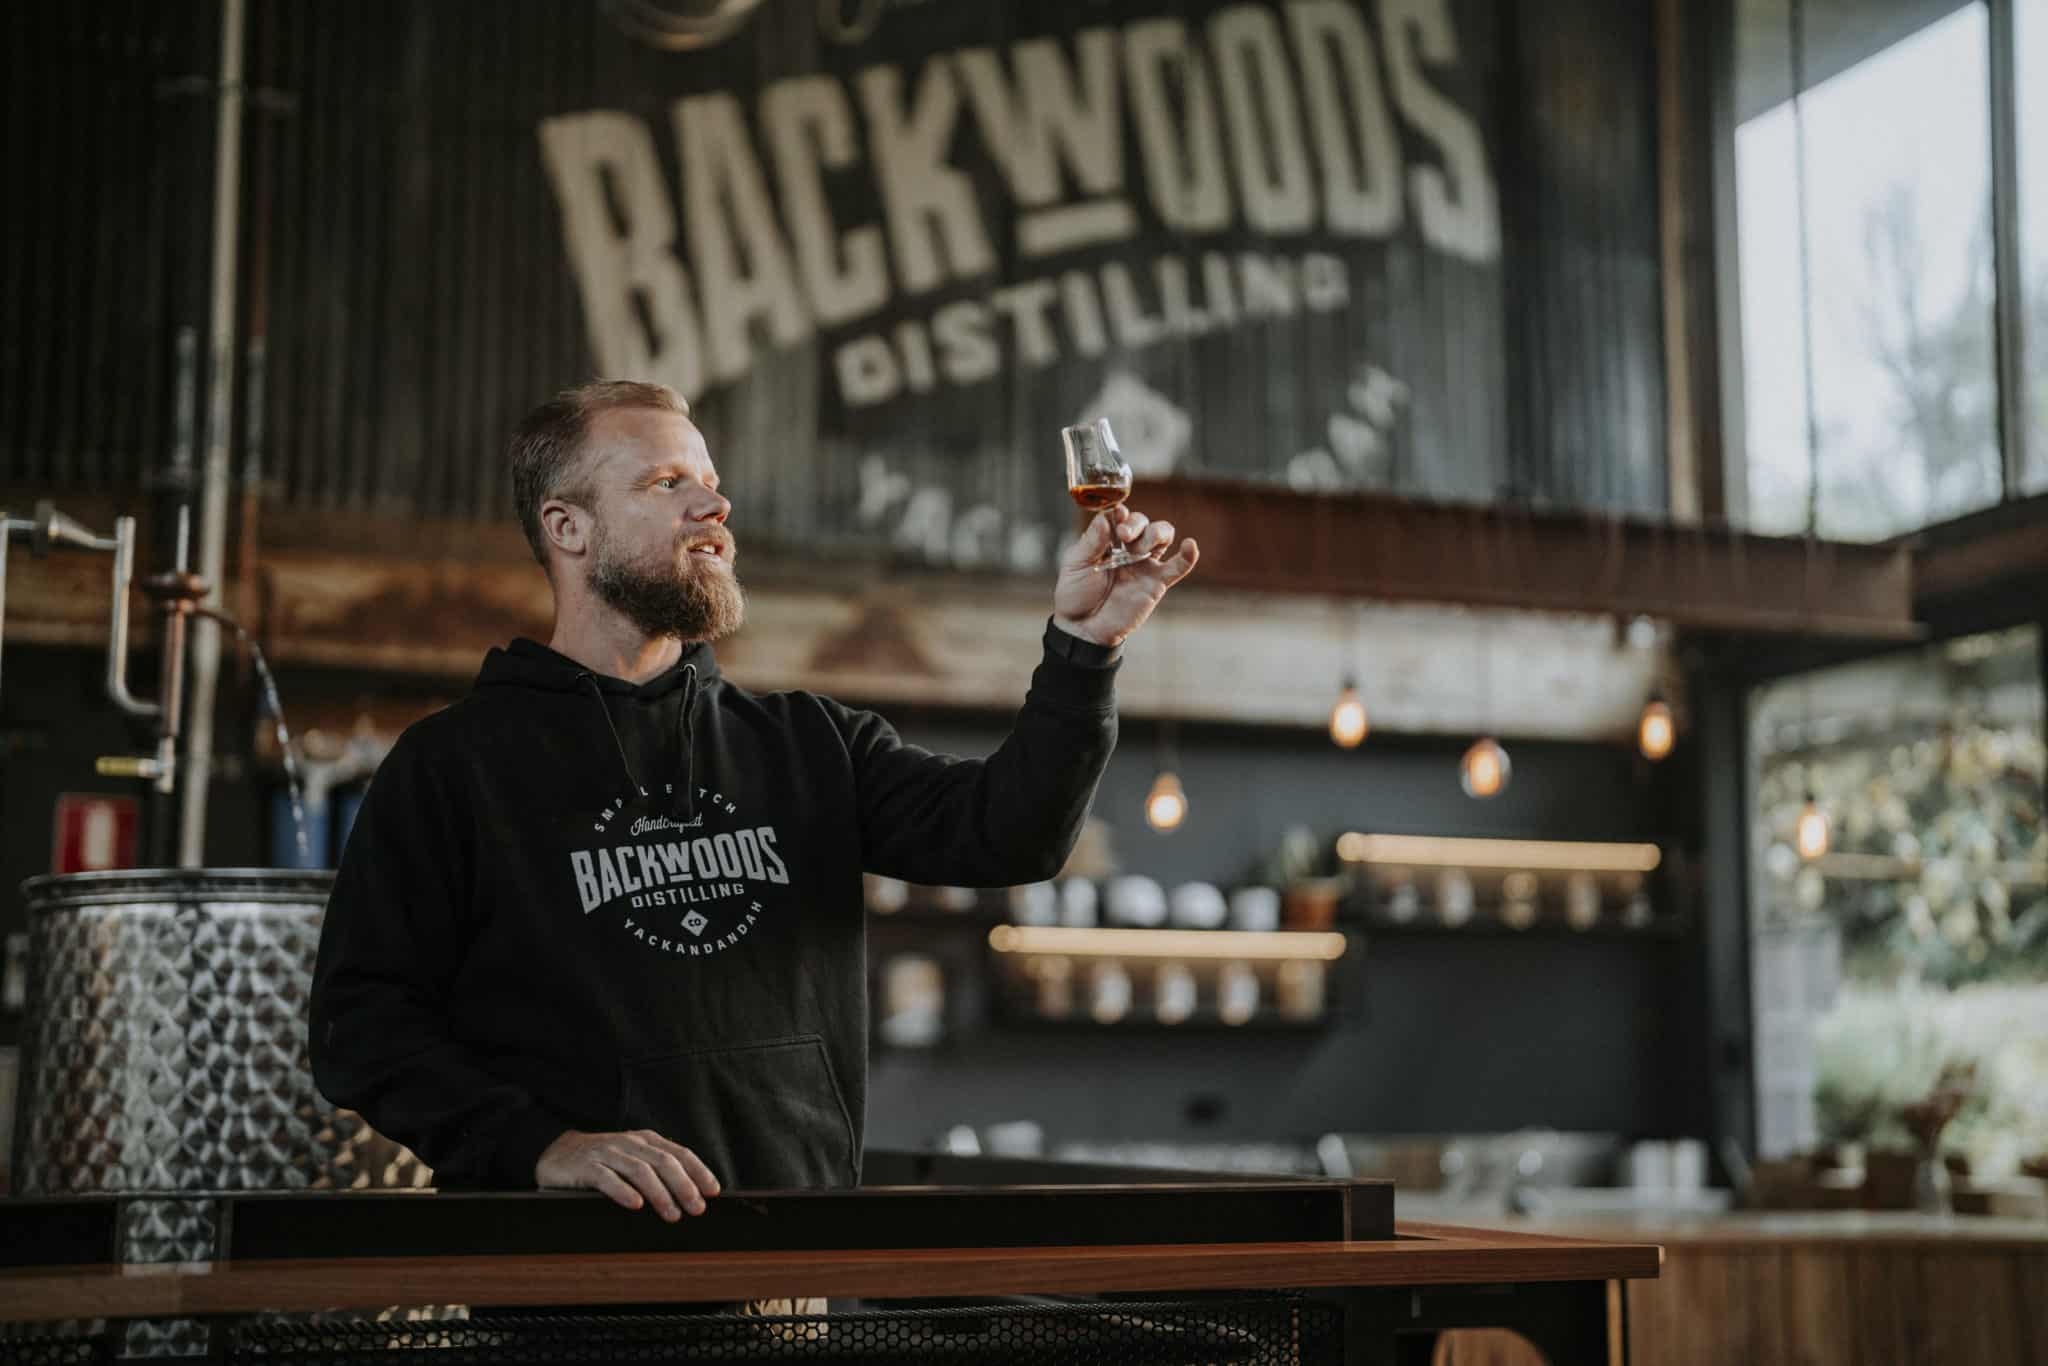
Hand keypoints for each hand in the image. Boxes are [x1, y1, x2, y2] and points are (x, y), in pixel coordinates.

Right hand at [535, 1129, 720, 1219]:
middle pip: (663, 1162)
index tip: (713, 1192)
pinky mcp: (585, 1166)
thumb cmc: (602, 1161)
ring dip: (659, 1193)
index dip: (698, 1171)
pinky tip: (635, 1205)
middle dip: (683, 1186)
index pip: (679, 1153)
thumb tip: (691, 1196)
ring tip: (672, 1214)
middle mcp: (629, 1143)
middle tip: (696, 1208)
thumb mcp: (633, 1160)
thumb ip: (657, 1170)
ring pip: (639, 1171)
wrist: (557, 1153)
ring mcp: (607, 1153)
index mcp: (646, 1141)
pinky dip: (623, 1191)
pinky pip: (606, 1178)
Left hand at [1052, 505, 1199, 648]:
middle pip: (1143, 522)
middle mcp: (1127, 548)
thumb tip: (1107, 515)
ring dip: (1156, 534)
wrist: (1084, 629)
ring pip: (1162, 535)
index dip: (1121, 512)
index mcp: (1106, 540)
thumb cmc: (1076, 595)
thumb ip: (1092, 540)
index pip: (1120, 515)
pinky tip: (1190, 545)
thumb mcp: (1076, 564)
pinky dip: (1188, 555)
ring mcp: (1144, 564)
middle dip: (1136, 524)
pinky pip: (1178, 566)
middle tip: (1124, 535)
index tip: (1117, 514)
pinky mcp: (1157, 582)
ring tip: (1139, 551)